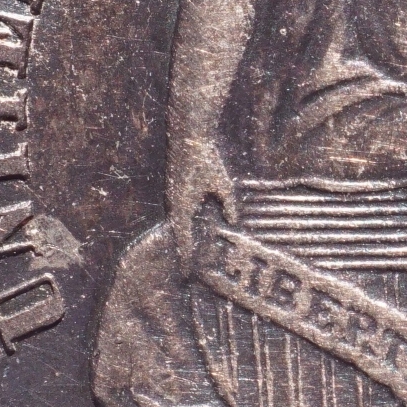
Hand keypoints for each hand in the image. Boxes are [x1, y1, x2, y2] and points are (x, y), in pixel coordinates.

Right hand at [167, 137, 236, 275]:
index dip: (185, 255)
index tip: (186, 271)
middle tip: (189, 270)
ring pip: (179, 222)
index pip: (183, 237)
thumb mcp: (222, 183)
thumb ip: (228, 204)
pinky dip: (185, 223)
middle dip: (184, 250)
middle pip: (179, 232)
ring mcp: (173, 194)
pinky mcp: (176, 186)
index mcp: (182, 205)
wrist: (189, 135)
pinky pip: (179, 210)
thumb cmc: (205, 158)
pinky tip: (193, 227)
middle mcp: (174, 202)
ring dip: (184, 236)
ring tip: (191, 254)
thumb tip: (233, 222)